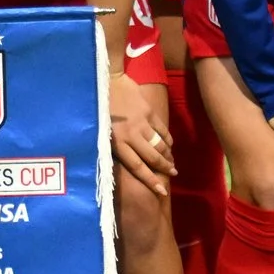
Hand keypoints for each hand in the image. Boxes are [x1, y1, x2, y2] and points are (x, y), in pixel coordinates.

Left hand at [108, 73, 172, 197]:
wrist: (107, 82)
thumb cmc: (101, 111)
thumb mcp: (102, 132)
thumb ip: (115, 147)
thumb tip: (128, 164)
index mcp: (117, 142)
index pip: (137, 167)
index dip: (150, 180)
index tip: (161, 191)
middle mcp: (131, 135)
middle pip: (152, 157)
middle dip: (164, 168)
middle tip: (173, 174)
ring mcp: (141, 123)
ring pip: (159, 145)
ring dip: (168, 155)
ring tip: (172, 162)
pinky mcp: (149, 112)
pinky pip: (162, 130)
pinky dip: (168, 139)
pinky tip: (170, 145)